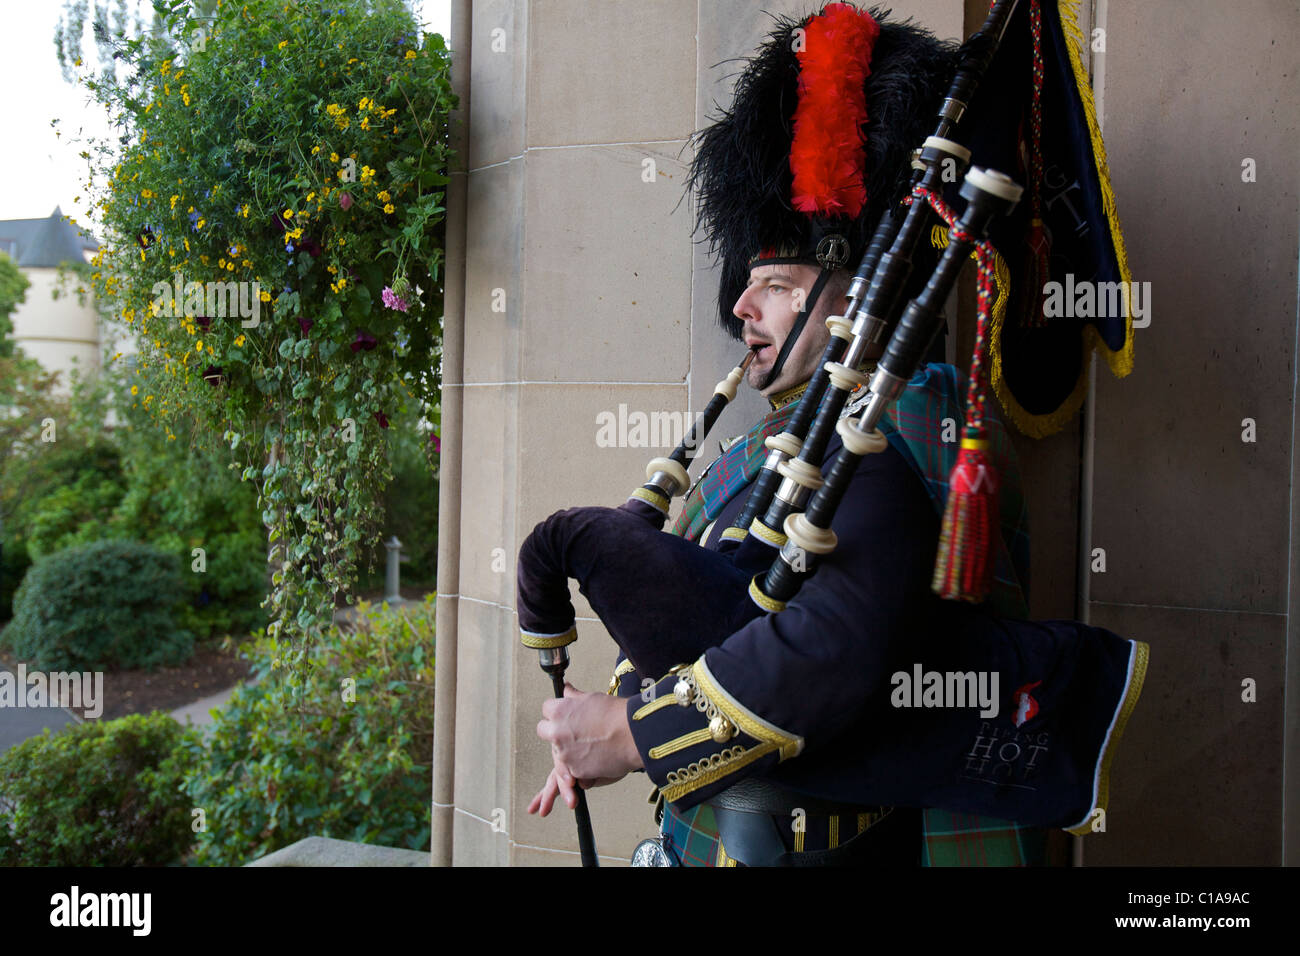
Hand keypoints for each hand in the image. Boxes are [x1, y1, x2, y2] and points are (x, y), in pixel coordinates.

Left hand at [527, 682, 642, 816]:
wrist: (634, 735)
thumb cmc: (616, 715)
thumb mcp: (592, 698)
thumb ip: (573, 696)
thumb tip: (566, 689)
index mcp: (559, 711)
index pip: (546, 709)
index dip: (556, 712)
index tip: (565, 715)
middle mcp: (557, 732)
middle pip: (543, 731)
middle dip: (554, 731)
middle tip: (572, 732)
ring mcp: (564, 753)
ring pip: (557, 751)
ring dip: (567, 749)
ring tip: (589, 745)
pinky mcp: (575, 770)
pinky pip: (571, 768)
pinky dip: (580, 765)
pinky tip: (595, 756)